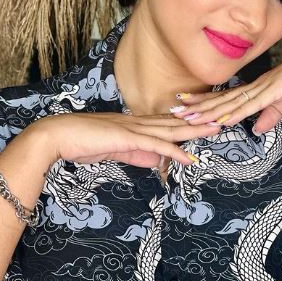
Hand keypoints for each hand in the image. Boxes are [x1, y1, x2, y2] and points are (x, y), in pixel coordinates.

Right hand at [24, 111, 220, 167]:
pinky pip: (155, 145)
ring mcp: (133, 128)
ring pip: (171, 130)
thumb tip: (156, 162)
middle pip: (175, 123)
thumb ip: (136, 154)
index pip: (167, 124)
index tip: (205, 122)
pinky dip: (174, 152)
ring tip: (216, 130)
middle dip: (200, 122)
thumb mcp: (115, 151)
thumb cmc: (82, 142)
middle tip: (223, 119)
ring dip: (195, 131)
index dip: (188, 123)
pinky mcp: (127, 137)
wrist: (58, 135)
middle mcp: (138, 122)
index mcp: (135, 124)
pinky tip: (189, 158)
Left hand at [172, 36, 281, 132]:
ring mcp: (262, 89)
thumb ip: (272, 114)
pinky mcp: (273, 92)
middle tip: (174, 109)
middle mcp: (254, 88)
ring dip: (207, 110)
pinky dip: (233, 113)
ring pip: (229, 103)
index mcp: (257, 90)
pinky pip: (249, 105)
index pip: (227, 99)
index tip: (188, 106)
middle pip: (221, 99)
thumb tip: (257, 129)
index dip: (207, 104)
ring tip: (186, 115)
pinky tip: (219, 119)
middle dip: (197, 106)